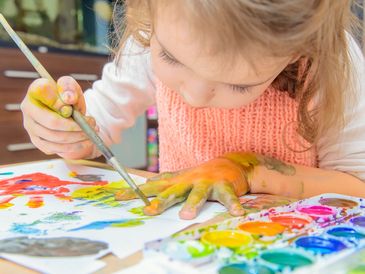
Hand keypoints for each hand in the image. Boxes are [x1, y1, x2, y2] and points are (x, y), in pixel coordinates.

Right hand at [21, 76, 96, 158]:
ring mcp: (31, 128)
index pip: (43, 94)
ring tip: (91, 132)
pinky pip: (57, 149)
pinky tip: (86, 141)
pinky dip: (75, 146)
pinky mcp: (38, 142)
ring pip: (56, 138)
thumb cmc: (68, 96)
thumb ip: (69, 87)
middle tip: (92, 124)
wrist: (67, 111)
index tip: (74, 104)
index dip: (60, 102)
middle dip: (76, 126)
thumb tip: (69, 98)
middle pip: (52, 123)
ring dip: (78, 137)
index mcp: (35, 91)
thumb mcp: (71, 87)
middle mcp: (28, 110)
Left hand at [116, 156, 249, 218]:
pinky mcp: (224, 186)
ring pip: (199, 194)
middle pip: (173, 192)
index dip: (136, 192)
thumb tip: (146, 182)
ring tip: (186, 215)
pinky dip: (232, 204)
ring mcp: (207, 182)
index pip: (153, 186)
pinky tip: (236, 212)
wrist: (229, 164)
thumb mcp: (181, 177)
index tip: (119, 198)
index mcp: (178, 181)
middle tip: (149, 211)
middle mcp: (190, 181)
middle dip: (161, 202)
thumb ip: (165, 181)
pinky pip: (228, 196)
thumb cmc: (201, 174)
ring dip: (193, 204)